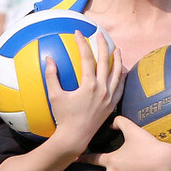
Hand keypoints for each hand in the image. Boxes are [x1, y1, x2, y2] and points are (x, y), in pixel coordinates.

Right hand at [46, 33, 123, 154]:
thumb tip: (49, 58)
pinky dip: (121, 77)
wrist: (76, 137)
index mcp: (89, 85)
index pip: (87, 58)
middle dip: (102, 45)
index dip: (82, 43)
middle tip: (100, 34)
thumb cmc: (63, 117)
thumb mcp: (55, 96)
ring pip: (117, 73)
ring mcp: (109, 97)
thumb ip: (52, 76)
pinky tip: (121, 71)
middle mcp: (102, 89)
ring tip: (116, 49)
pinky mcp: (112, 105)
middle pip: (105, 61)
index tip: (78, 33)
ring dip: (117, 59)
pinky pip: (120, 87)